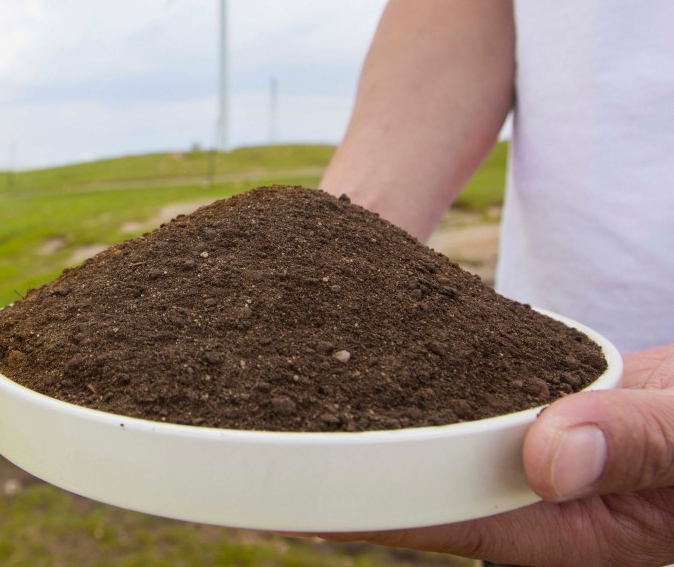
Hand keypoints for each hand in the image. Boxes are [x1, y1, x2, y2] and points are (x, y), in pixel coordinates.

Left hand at [312, 345, 673, 566]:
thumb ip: (631, 443)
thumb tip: (546, 452)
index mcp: (560, 523)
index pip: (436, 518)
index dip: (357, 507)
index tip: (279, 492)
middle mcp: (524, 497)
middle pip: (411, 484)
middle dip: (338, 466)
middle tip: (257, 429)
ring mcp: (518, 456)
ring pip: (428, 443)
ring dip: (367, 422)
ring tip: (289, 392)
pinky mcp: (522, 417)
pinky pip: (458, 407)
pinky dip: (413, 389)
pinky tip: (368, 365)